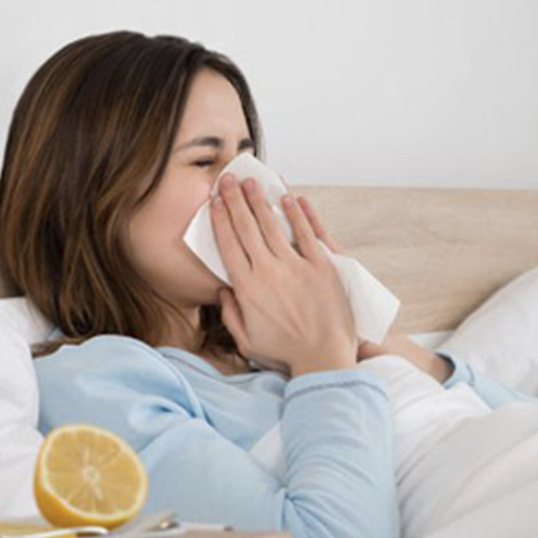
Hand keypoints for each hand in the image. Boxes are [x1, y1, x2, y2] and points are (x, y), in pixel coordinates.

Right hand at [211, 173, 356, 377]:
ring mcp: (296, 267)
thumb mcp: (246, 341)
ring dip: (260, 200)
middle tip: (228, 179)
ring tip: (252, 182)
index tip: (214, 201)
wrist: (324, 359)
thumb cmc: (285, 353)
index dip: (219, 218)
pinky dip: (298, 214)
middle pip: (246, 227)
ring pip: (273, 225)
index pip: (228, 244)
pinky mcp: (321, 267)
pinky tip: (289, 198)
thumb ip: (230, 314)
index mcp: (247, 288)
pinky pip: (307, 234)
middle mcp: (268, 272)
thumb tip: (223, 291)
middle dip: (234, 199)